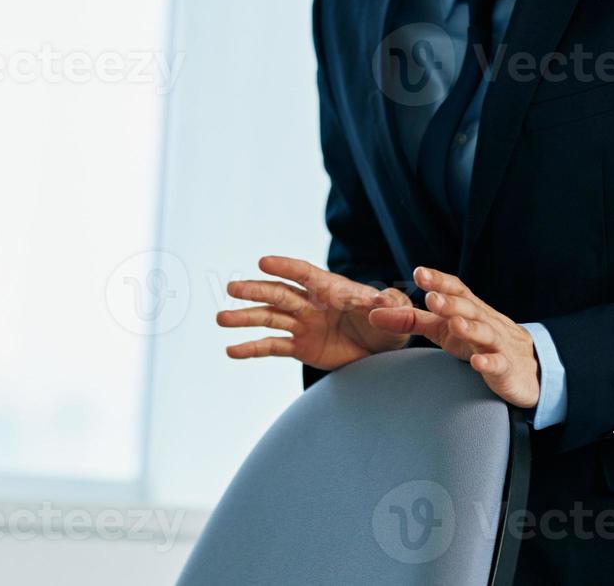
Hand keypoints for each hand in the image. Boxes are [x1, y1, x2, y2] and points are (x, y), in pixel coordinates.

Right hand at [218, 255, 412, 370]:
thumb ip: (386, 304)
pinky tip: (231, 350)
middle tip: (232, 288)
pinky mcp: (300, 347)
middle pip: (279, 294)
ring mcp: (302, 325)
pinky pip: (272, 347)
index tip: (263, 262)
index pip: (305, 274)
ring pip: (269, 318)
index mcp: (331, 289)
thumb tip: (383, 299)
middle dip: (256, 291)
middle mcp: (311, 304)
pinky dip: (251, 348)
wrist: (383, 351)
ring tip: (221, 318)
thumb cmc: (390, 325)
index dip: (285, 268)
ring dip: (245, 318)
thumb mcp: (392, 314)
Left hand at [367, 266, 539, 408]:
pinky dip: (488, 362)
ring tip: (454, 323)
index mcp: (467, 308)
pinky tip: (478, 362)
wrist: (525, 367)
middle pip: (468, 307)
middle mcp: (483, 320)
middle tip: (432, 297)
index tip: (419, 273)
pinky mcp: (506, 368)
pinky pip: (498, 363)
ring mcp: (496, 344)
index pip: (455, 289)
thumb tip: (373, 313)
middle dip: (451, 302)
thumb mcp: (442, 329)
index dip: (438, 280)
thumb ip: (410, 320)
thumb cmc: (476, 341)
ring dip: (469, 327)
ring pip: (484, 332)